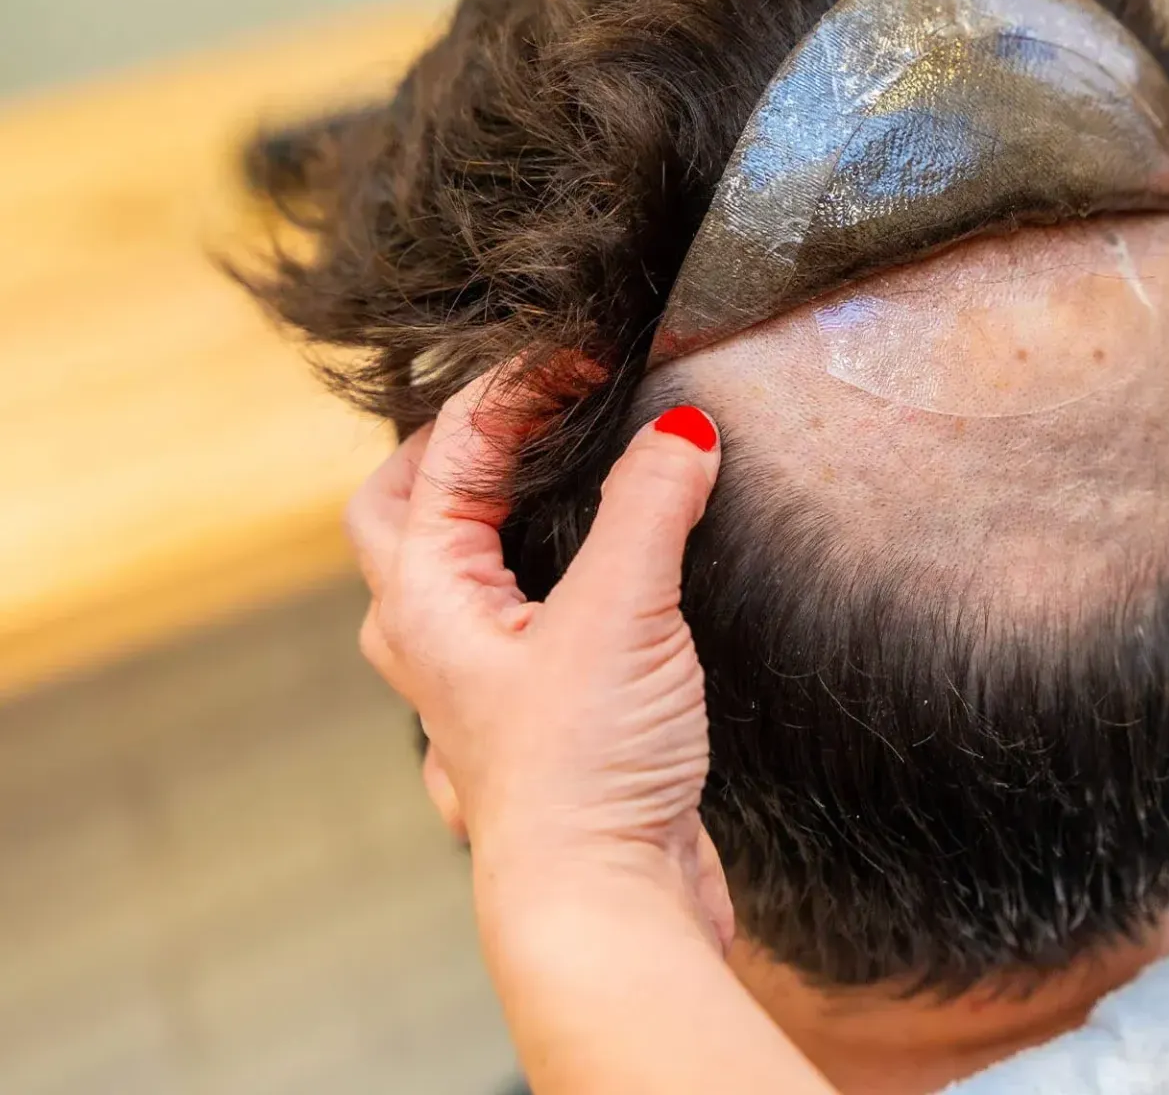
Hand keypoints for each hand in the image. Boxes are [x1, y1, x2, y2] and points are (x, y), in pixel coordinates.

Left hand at [345, 368, 732, 945]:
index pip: (451, 449)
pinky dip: (527, 586)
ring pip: (444, 580)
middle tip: (524, 406)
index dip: (517, 384)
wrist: (606, 904)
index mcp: (428, 598)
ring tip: (544, 481)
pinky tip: (580, 593)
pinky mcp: (529, 724)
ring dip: (477, 520)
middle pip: (401, 514)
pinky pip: (503, 631)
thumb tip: (681, 429)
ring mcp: (474, 689)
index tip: (588, 350)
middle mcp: (431, 641)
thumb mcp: (623, 614)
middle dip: (448, 447)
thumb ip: (651, 505)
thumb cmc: (585, 771)